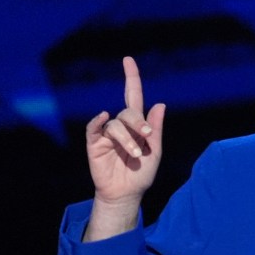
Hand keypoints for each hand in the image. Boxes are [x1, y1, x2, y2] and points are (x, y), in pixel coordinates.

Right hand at [83, 57, 164, 238]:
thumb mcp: (154, 152)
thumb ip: (156, 129)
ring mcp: (107, 133)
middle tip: (146, 138)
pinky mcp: (94, 143)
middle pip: (128, 111)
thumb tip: (160, 104)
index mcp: (138, 125)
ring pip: (115, 124)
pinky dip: (98, 121)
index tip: (128, 60)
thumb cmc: (141, 174)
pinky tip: (103, 117)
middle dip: (138, 123)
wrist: (126, 193)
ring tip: (134, 155)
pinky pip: (94, 127)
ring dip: (127, 138)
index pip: (133, 96)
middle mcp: (121, 125)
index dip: (131, 78)